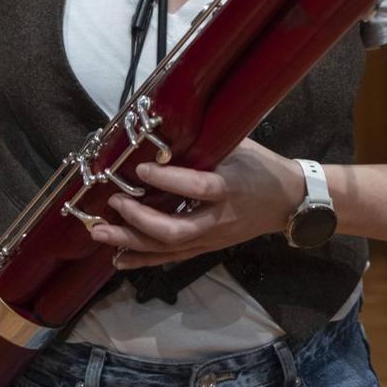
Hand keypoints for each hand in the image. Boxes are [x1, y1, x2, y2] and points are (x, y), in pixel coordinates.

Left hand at [90, 138, 303, 268]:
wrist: (286, 202)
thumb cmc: (260, 166)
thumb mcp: (239, 145)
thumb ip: (206, 141)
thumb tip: (167, 126)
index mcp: (229, 186)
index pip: (197, 187)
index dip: (168, 181)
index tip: (141, 170)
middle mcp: (218, 217)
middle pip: (177, 230)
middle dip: (140, 220)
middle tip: (115, 202)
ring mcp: (212, 237)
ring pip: (169, 248)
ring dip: (132, 242)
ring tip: (101, 232)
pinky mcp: (207, 248)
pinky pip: (173, 258)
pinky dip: (144, 259)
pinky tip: (119, 258)